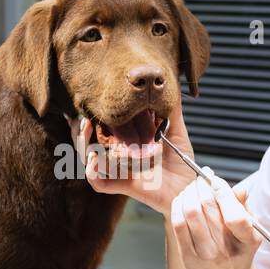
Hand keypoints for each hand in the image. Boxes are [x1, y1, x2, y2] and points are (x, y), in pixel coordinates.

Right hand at [80, 101, 200, 214]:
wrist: (189, 186)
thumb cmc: (181, 161)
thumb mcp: (176, 130)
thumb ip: (171, 109)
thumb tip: (169, 82)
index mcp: (128, 143)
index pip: (102, 129)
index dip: (91, 118)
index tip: (87, 103)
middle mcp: (119, 157)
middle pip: (88, 144)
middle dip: (80, 129)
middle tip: (82, 115)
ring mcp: (119, 171)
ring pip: (89, 159)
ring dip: (82, 142)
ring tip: (85, 126)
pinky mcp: (122, 185)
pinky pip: (98, 182)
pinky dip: (92, 171)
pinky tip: (95, 157)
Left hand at [170, 171, 265, 268]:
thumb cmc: (239, 251)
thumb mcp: (250, 231)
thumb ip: (244, 208)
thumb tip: (238, 189)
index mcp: (248, 241)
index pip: (235, 214)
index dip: (222, 191)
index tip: (216, 179)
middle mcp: (226, 249)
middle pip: (208, 208)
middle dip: (202, 186)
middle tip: (201, 178)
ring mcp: (206, 255)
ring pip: (190, 213)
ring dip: (188, 193)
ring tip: (192, 187)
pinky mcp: (188, 257)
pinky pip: (178, 225)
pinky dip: (177, 206)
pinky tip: (181, 200)